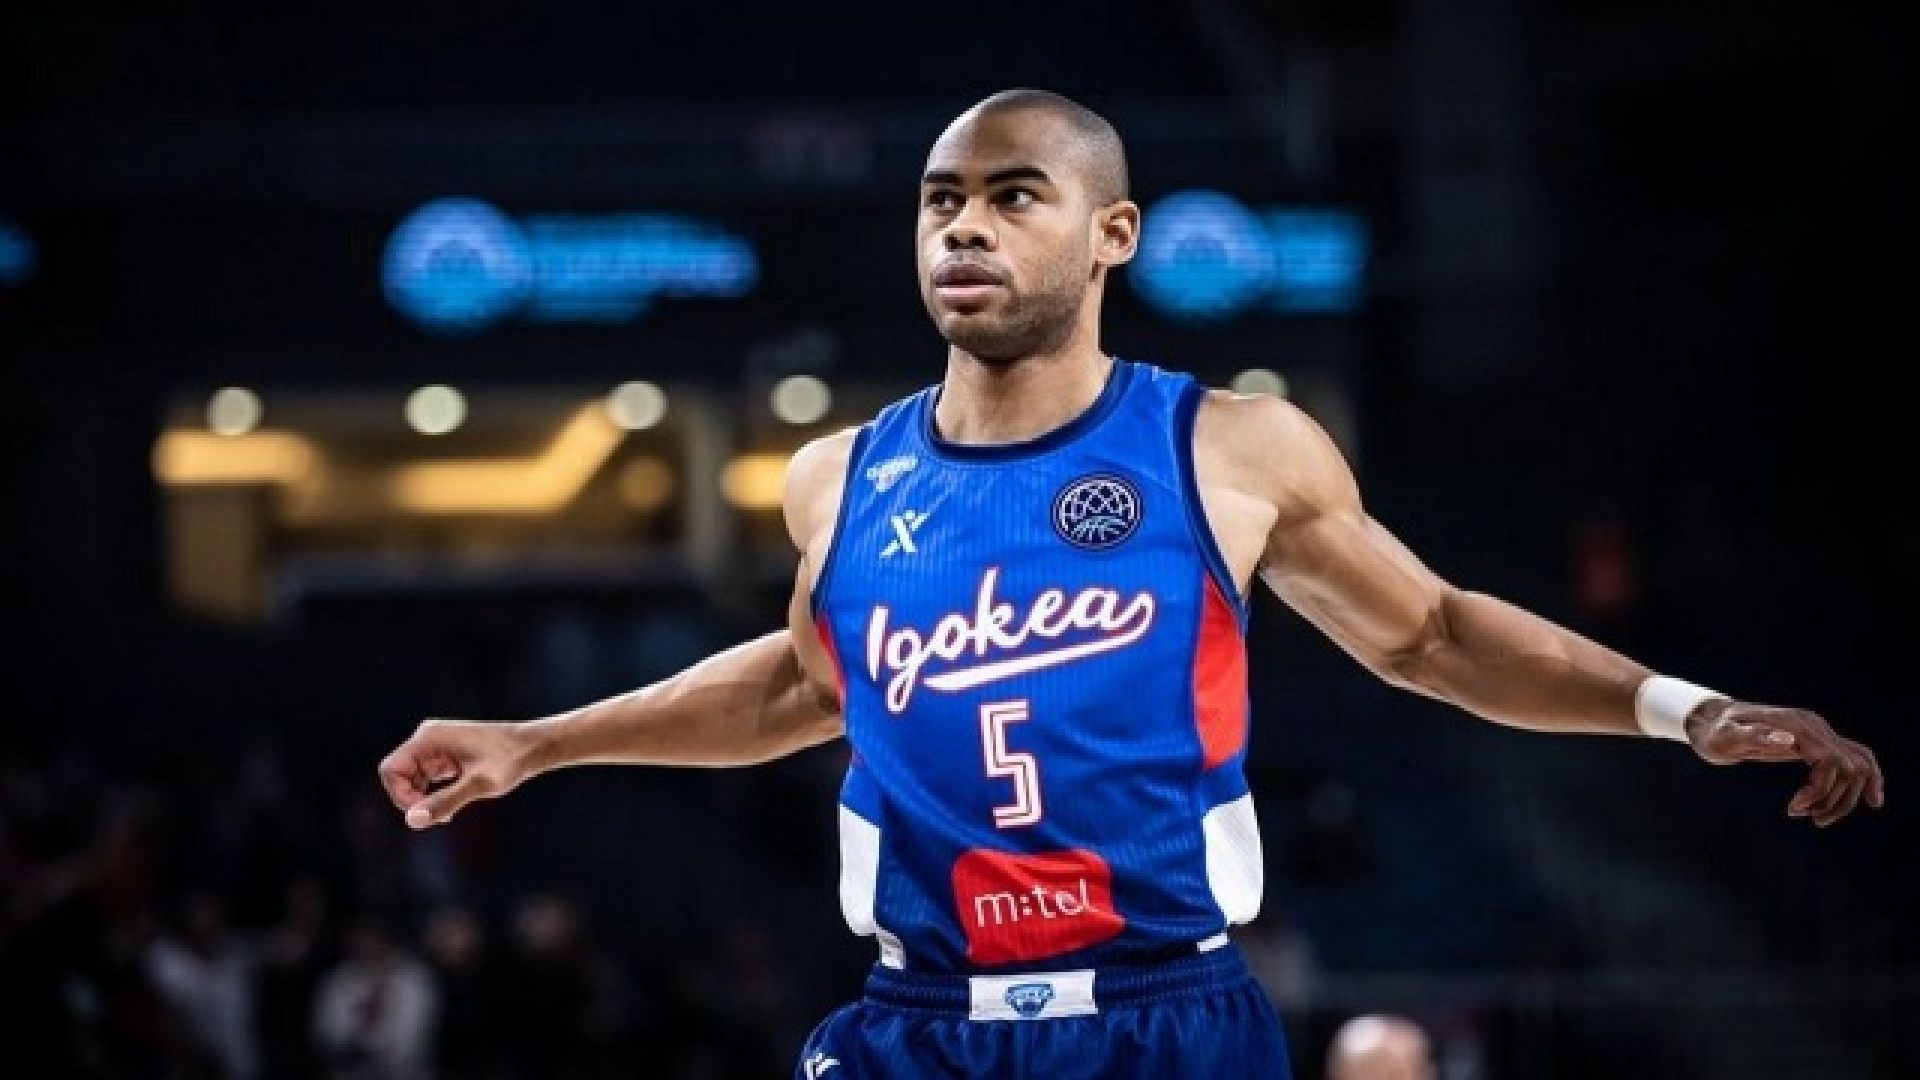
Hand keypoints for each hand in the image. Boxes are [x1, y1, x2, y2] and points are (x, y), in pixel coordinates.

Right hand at [377, 718, 538, 829]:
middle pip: (398, 776)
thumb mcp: (479, 785)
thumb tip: (413, 821)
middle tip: (441, 817)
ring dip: (423, 800)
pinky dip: (432, 795)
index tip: (426, 812)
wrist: (533, 747)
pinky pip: (425, 779)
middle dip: (412, 801)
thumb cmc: (510, 761)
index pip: (390, 770)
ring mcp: (435, 746)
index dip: (399, 796)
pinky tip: (451, 808)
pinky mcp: (444, 756)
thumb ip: (445, 801)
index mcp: (428, 738)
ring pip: (411, 780)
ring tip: (448, 814)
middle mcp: (427, 738)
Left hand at [1685, 699, 1884, 826]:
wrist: (1711, 721)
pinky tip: (1869, 799)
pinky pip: (1850, 761)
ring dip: (1846, 797)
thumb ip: (1754, 735)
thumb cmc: (1716, 731)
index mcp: (1799, 725)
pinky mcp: (1814, 744)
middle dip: (1837, 799)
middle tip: (1809, 819)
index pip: (1833, 761)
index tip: (1793, 809)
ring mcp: (1817, 734)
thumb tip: (1788, 739)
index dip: (1820, 790)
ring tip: (1818, 819)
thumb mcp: (1727, 737)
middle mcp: (1815, 727)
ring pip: (1857, 765)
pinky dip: (1862, 780)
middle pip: (1852, 766)